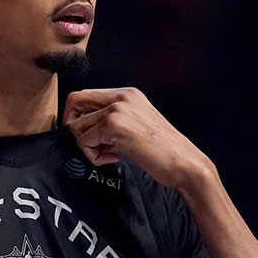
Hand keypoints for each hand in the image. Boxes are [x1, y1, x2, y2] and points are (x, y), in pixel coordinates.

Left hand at [63, 87, 210, 190]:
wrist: (184, 163)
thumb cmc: (163, 150)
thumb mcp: (137, 124)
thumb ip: (114, 119)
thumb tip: (85, 127)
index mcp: (128, 94)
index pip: (86, 95)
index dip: (79, 116)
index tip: (89, 134)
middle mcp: (121, 96)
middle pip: (74, 100)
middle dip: (73, 125)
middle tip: (90, 143)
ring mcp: (117, 109)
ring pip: (76, 125)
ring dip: (87, 145)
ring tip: (109, 153)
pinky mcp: (113, 125)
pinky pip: (83, 141)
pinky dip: (93, 156)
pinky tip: (114, 157)